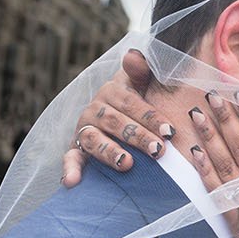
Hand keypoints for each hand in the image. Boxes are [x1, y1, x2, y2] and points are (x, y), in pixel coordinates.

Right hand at [62, 51, 172, 184]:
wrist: (113, 113)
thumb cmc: (136, 100)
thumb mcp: (141, 83)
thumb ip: (141, 71)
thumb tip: (134, 55)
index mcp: (113, 91)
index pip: (132, 103)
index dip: (151, 116)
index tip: (170, 131)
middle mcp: (95, 108)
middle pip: (116, 122)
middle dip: (138, 137)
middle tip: (158, 151)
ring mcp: (84, 128)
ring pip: (94, 139)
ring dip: (109, 152)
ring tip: (126, 164)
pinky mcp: (76, 147)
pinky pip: (70, 157)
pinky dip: (69, 169)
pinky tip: (71, 182)